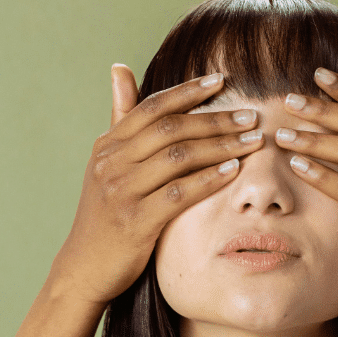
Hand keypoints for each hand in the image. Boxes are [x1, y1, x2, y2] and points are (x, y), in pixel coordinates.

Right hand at [50, 64, 264, 304]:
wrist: (84, 268)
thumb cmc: (104, 218)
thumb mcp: (106, 166)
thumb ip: (120, 122)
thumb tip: (121, 68)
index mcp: (107, 146)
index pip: (151, 107)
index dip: (187, 92)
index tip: (221, 81)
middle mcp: (112, 163)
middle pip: (171, 129)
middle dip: (215, 119)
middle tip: (251, 115)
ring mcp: (122, 192)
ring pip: (178, 157)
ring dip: (221, 146)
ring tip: (252, 141)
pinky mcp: (135, 221)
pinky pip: (179, 194)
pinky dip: (209, 179)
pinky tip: (233, 171)